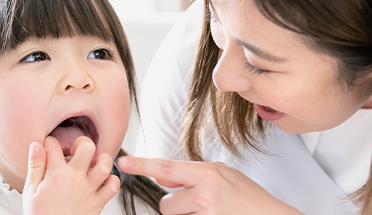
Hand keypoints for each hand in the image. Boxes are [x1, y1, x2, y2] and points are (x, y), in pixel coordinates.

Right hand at [23, 136, 119, 214]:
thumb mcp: (31, 190)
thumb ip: (35, 166)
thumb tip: (37, 145)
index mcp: (56, 174)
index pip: (53, 144)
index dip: (50, 142)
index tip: (49, 148)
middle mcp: (75, 178)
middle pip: (87, 146)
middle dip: (81, 143)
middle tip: (75, 151)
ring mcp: (89, 189)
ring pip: (105, 164)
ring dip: (100, 160)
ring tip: (91, 164)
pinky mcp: (98, 201)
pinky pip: (114, 186)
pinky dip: (112, 180)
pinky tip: (101, 181)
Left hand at [117, 156, 302, 214]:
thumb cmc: (249, 198)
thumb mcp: (223, 175)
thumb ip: (193, 175)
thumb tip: (164, 178)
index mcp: (208, 173)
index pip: (167, 167)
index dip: (142, 165)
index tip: (122, 162)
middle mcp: (206, 192)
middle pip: (166, 204)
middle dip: (176, 207)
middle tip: (198, 205)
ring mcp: (208, 212)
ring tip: (211, 212)